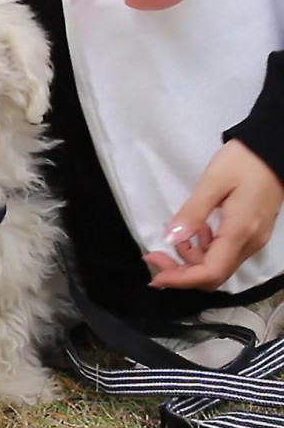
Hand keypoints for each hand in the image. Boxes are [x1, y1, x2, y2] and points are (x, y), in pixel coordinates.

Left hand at [144, 140, 283, 290]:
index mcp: (240, 233)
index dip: (181, 279)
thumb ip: (192, 212)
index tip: (155, 276)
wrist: (274, 148)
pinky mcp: (252, 233)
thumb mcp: (213, 182)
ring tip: (177, 234)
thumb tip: (170, 238)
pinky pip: (225, 253)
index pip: (210, 272)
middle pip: (213, 275)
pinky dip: (204, 249)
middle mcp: (250, 244)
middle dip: (180, 271)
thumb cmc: (244, 162)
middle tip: (155, 255)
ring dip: (191, 259)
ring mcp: (254, 240)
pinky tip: (196, 229)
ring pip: (218, 266)